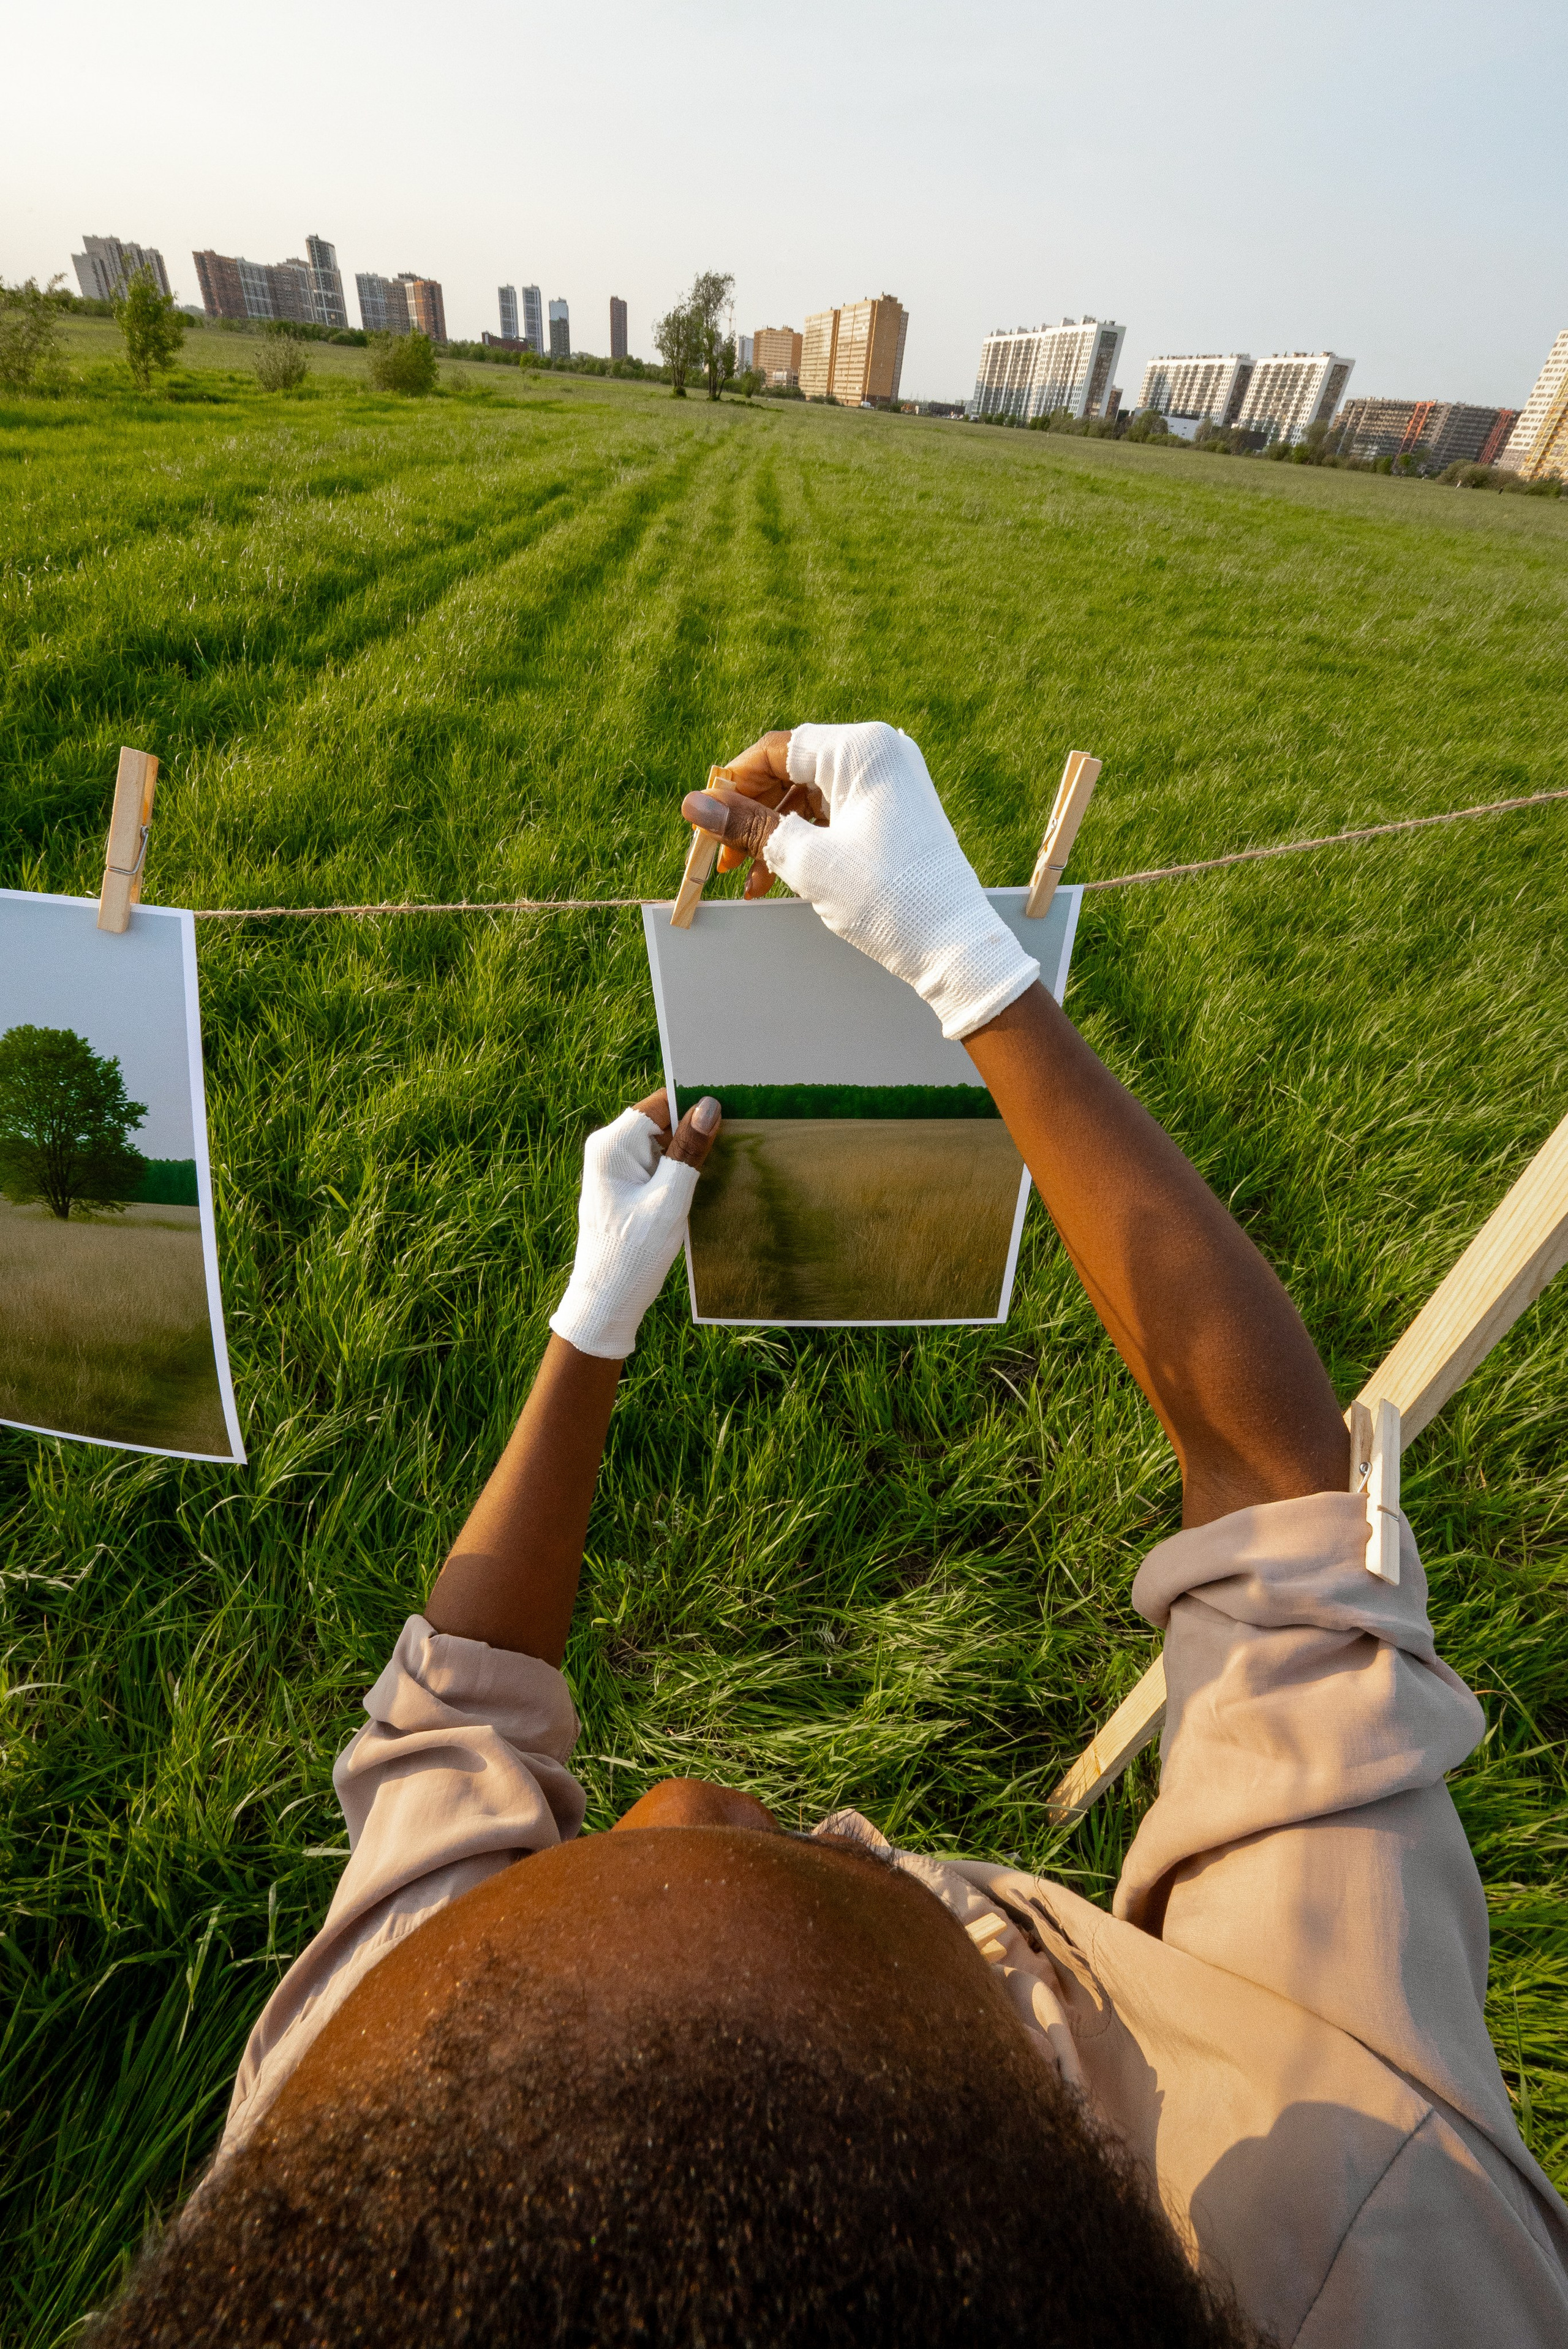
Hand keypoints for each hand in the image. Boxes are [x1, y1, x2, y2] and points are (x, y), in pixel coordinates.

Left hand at [548, 1089, 720, 1359]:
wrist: (606, 1300)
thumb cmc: (633, 1254)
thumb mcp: (669, 1201)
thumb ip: (689, 1151)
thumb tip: (710, 1105)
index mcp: (613, 1145)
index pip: (661, 1103)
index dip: (696, 1104)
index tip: (733, 1110)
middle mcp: (608, 1147)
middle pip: (662, 1120)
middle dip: (694, 1129)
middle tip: (732, 1142)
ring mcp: (614, 1166)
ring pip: (663, 1142)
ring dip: (689, 1153)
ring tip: (717, 1168)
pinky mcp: (623, 1183)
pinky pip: (657, 1162)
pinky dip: (678, 1170)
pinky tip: (697, 1186)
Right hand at [683, 722, 1038, 1042]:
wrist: (955, 947)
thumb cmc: (887, 898)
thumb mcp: (805, 860)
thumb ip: (748, 827)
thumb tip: (694, 803)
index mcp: (863, 749)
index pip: (778, 749)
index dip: (735, 784)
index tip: (706, 819)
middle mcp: (881, 754)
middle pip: (794, 772)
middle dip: (753, 816)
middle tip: (721, 858)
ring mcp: (892, 783)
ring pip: (811, 798)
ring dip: (775, 836)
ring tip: (748, 880)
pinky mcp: (896, 812)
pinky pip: (836, 815)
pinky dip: (806, 842)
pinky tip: (778, 879)